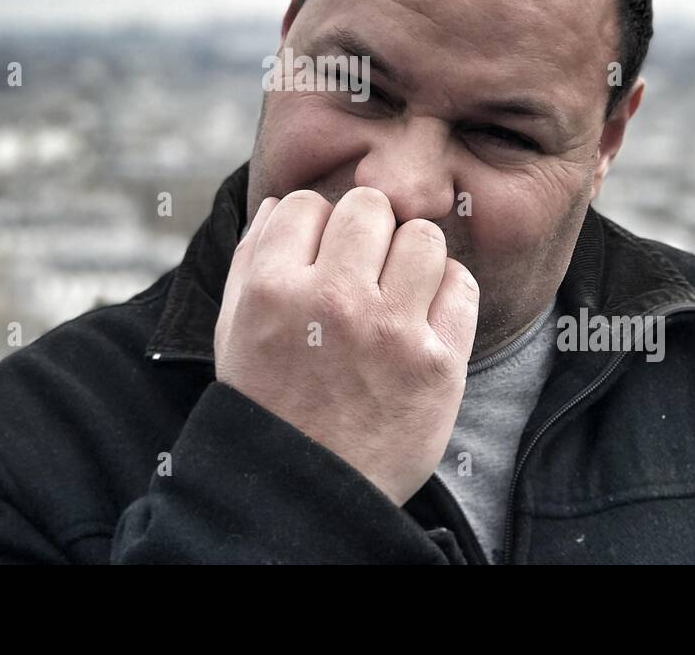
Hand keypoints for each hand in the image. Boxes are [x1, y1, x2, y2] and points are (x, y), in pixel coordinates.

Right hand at [214, 187, 479, 506]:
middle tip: (363, 267)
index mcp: (273, 289)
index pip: (305, 203)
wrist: (307, 492)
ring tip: (397, 289)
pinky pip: (460, 284)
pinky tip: (423, 317)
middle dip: (366, 229)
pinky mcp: (437, 362)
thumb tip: (280, 203)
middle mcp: (331, 301)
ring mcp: (388, 331)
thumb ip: (251, 258)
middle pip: (369, 206)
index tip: (318, 256)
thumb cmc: (268, 402)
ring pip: (422, 236)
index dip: (313, 225)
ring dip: (411, 256)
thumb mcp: (234, 329)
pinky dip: (446, 293)